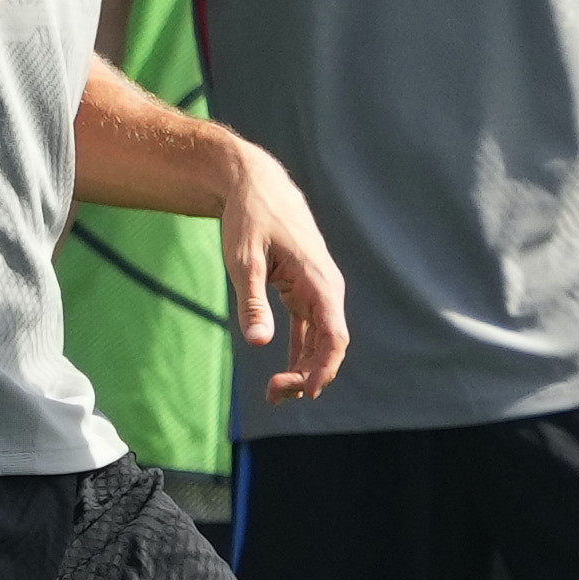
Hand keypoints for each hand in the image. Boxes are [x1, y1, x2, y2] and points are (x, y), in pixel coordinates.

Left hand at [218, 141, 348, 402]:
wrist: (254, 183)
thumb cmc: (250, 219)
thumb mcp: (244, 261)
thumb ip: (252, 303)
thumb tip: (258, 343)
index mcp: (320, 281)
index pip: (334, 337)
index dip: (324, 370)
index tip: (303, 393)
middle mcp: (327, 288)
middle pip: (330, 345)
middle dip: (308, 376)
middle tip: (273, 395)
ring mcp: (318, 289)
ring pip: (320, 341)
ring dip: (303, 369)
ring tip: (274, 395)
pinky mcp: (305, 289)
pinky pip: (309, 330)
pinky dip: (299, 354)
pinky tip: (283, 376)